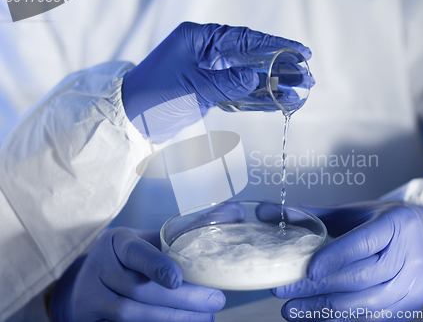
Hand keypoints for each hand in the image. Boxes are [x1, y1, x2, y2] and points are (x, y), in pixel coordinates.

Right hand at [51, 227, 224, 321]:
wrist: (89, 282)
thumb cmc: (131, 258)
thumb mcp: (150, 239)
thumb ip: (188, 230)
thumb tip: (235, 211)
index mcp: (116, 242)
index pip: (134, 253)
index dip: (155, 266)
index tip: (177, 279)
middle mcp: (100, 268)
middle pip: (139, 289)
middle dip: (181, 300)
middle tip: (215, 301)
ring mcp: (92, 298)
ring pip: (132, 314)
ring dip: (172, 319)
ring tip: (205, 318)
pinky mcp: (92, 320)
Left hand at [122, 21, 311, 142]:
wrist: (130, 119)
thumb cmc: (153, 96)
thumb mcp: (191, 87)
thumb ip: (226, 83)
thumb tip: (256, 79)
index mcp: (200, 39)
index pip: (245, 39)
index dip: (276, 44)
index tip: (300, 50)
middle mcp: (208, 52)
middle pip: (253, 57)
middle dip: (281, 67)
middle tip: (307, 76)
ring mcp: (211, 73)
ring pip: (249, 77)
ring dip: (274, 85)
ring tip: (300, 91)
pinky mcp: (211, 93)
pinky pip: (240, 94)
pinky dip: (258, 99)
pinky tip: (278, 102)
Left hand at [272, 200, 422, 320]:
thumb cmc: (386, 222)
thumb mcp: (355, 212)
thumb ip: (311, 214)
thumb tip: (265, 211)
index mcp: (397, 224)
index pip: (364, 243)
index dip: (335, 257)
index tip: (307, 270)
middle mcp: (410, 255)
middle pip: (360, 277)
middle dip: (317, 288)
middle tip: (283, 291)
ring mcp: (413, 285)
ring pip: (366, 304)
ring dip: (324, 310)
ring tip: (290, 310)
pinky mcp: (410, 307)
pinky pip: (372, 319)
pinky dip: (340, 319)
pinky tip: (315, 317)